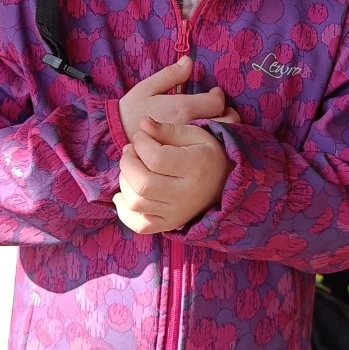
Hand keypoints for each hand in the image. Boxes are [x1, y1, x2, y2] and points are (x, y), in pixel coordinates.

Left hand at [113, 117, 232, 233]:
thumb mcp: (194, 135)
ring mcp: (177, 213)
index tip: (142, 135)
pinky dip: (124, 211)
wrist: (225, 182)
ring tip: (131, 167)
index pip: (155, 159)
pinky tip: (123, 194)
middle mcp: (186, 195)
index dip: (141, 143)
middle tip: (131, 150)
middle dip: (128, 162)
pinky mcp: (169, 224)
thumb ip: (167, 130)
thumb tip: (142, 124)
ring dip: (125, 181)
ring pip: (136, 203)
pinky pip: (139, 225)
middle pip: (142, 184)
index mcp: (196, 167)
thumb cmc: (206, 154)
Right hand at [118, 56, 237, 143]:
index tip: (214, 93)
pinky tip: (208, 140)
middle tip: (224, 111)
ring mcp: (188, 146)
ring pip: (219, 139)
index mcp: (182, 108)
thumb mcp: (146, 87)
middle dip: (229, 115)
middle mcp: (189, 128)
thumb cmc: (130, 111)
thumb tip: (189, 61)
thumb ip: (170, 75)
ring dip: (224, 130)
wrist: (114, 139)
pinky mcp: (184, 158)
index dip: (218, 96)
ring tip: (218, 125)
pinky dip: (213, 144)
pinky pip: (207, 151)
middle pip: (225, 123)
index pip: (216, 103)